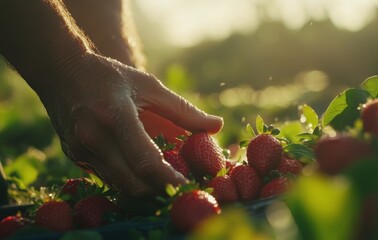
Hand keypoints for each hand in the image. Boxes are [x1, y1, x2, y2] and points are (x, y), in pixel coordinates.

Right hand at [40, 52, 222, 196]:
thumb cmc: (109, 76)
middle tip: (179, 185)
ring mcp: (81, 151)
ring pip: (120, 186)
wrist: (60, 72)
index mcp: (114, 115)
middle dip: (159, 189)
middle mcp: (93, 138)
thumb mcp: (149, 85)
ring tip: (165, 181)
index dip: (168, 178)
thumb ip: (183, 110)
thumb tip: (216, 125)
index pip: (145, 161)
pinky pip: (108, 178)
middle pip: (132, 183)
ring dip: (145, 189)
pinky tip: (142, 173)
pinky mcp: (75, 157)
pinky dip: (128, 181)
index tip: (186, 183)